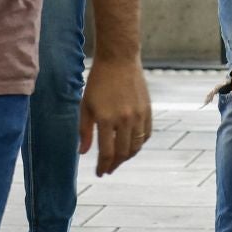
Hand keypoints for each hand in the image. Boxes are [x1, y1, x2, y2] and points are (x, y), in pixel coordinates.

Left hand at [78, 56, 151, 176]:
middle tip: (108, 169)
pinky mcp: (148, 110)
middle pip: (123, 153)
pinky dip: (139, 144)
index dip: (103, 166)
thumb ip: (85, 130)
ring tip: (119, 159)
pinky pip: (146, 134)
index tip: (100, 172)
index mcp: (107, 119)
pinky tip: (131, 145)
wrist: (119, 59)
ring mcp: (139, 115)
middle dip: (115, 165)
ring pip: (136, 146)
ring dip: (127, 156)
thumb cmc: (98, 81)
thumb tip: (83, 152)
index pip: (107, 152)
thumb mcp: (86, 105)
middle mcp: (125, 120)